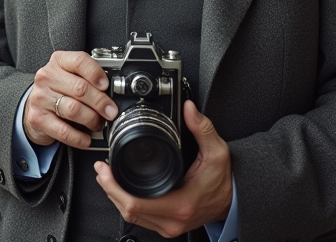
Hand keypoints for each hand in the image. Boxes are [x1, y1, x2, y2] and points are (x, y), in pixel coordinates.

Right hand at [23, 50, 118, 148]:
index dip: (96, 74)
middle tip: (110, 112)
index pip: (80, 61)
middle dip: (100, 102)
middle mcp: (47, 77)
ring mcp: (40, 97)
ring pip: (74, 109)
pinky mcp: (38, 118)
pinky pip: (64, 130)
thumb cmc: (59, 90)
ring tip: (98, 124)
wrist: (36, 107)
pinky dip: (79, 137)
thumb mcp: (71, 76)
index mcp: (58, 62)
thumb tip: (112, 93)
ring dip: (91, 120)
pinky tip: (86, 139)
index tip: (106, 86)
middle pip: (80, 88)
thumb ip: (88, 79)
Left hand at [94, 100, 232, 236]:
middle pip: (127, 211)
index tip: (105, 169)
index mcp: (181, 204)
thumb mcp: (217, 151)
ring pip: (131, 217)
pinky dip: (126, 204)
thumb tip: (189, 109)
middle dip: (109, 189)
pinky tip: (120, 189)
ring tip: (106, 177)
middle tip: (101, 170)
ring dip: (115, 197)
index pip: (135, 204)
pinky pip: (140, 219)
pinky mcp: (167, 227)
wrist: (234, 201)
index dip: (114, 187)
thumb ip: (202, 128)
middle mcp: (172, 220)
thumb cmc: (225, 180)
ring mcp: (169, 227)